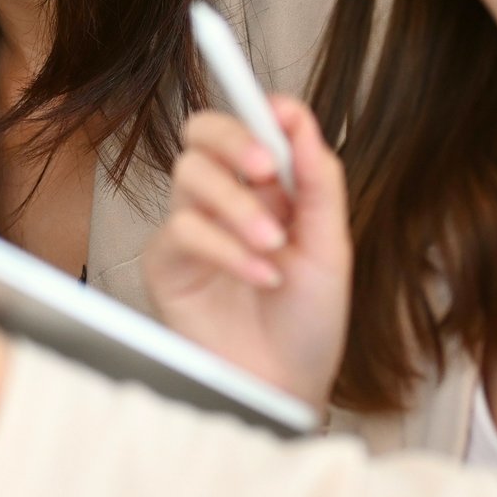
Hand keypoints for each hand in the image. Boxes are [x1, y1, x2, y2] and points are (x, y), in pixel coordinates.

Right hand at [141, 96, 351, 407]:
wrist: (288, 387)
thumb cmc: (307, 325)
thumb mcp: (329, 248)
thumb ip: (317, 182)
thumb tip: (300, 119)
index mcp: (266, 190)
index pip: (248, 126)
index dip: (258, 109)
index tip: (282, 115)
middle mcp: (224, 201)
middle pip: (202, 132)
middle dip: (234, 139)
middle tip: (266, 169)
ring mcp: (191, 230)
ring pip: (190, 175)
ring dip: (238, 205)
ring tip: (272, 245)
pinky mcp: (167, 265)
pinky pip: (182, 230)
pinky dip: (227, 249)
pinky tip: (260, 276)